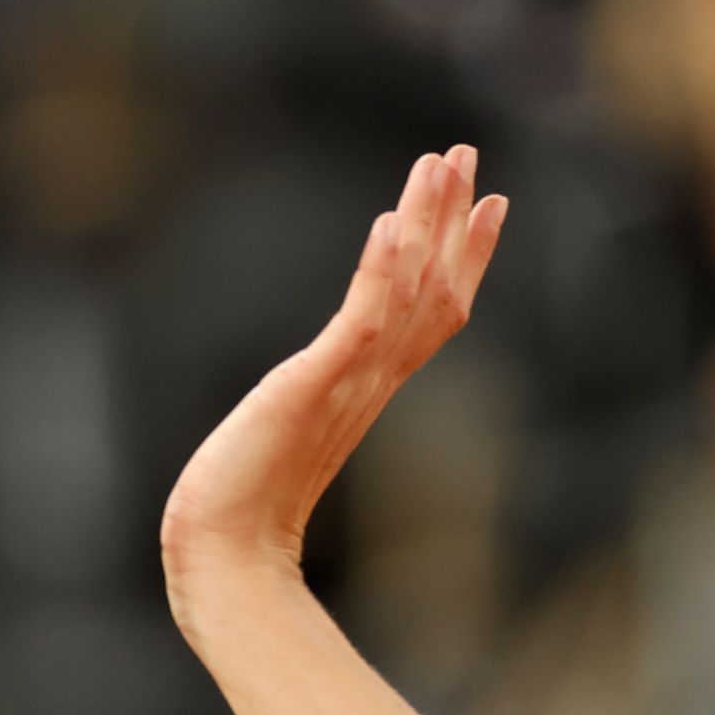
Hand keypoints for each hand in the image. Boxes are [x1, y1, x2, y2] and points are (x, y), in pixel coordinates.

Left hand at [158, 146, 506, 596]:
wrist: (225, 560)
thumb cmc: (242, 512)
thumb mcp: (288, 437)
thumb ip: (310, 408)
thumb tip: (307, 399)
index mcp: (368, 392)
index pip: (432, 313)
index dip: (465, 258)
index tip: (489, 203)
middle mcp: (370, 384)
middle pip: (434, 290)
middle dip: (452, 221)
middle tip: (467, 154)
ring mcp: (348, 386)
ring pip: (409, 292)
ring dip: (426, 225)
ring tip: (438, 165)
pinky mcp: (313, 388)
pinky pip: (360, 322)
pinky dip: (380, 273)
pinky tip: (388, 224)